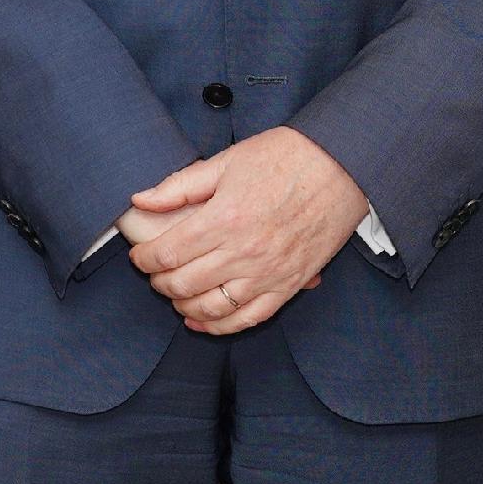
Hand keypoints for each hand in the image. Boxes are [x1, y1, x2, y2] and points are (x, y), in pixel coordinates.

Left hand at [122, 127, 369, 334]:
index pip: (168, 253)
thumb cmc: (286, 158)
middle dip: (159, 282)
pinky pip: (249, 318)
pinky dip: (220, 325)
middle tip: (154, 273)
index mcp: (223, 219)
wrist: (343, 166)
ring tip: (174, 295)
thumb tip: (140, 200)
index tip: (139, 257)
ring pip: (211, 307)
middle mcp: (243, 252)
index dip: (144, 260)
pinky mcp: (289, 285)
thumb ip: (180, 186)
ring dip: (183, 306)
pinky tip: (201, 320)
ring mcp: (268, 273)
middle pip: (183, 283)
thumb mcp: (227, 161)